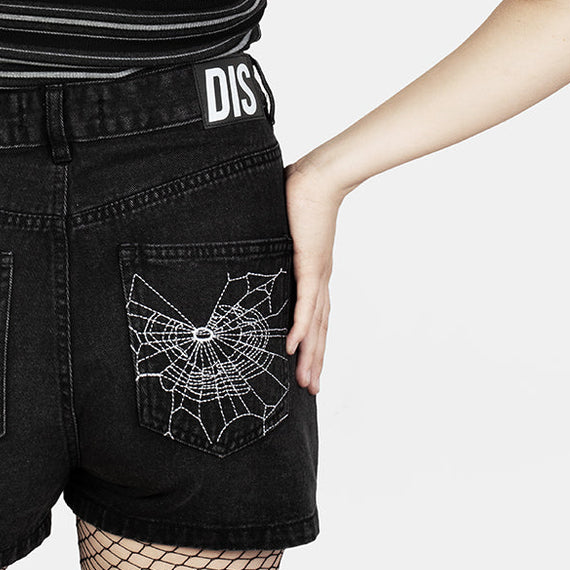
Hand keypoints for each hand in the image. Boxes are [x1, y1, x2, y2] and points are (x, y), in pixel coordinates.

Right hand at [283, 155, 345, 393]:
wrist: (320, 178)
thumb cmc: (300, 196)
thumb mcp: (281, 230)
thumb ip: (270, 244)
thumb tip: (249, 244)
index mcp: (314, 274)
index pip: (316, 317)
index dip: (313, 344)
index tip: (308, 367)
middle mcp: (319, 280)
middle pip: (319, 330)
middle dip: (315, 362)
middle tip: (310, 391)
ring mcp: (317, 275)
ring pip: (315, 325)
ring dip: (310, 356)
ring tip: (305, 382)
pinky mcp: (311, 265)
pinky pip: (305, 303)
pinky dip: (301, 327)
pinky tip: (293, 347)